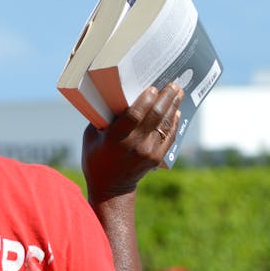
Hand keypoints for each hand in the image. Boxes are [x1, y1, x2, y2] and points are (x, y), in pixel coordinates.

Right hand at [81, 83, 183, 201]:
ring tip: (178, 92)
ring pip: (164, 124)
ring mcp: (148, 152)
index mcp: (115, 138)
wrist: (110, 187)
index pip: (135, 115)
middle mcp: (134, 145)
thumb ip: (103, 117)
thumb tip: (114, 95)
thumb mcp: (91, 135)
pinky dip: (174, 122)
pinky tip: (176, 111)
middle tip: (173, 84)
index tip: (152, 87)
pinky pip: (169, 136)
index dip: (145, 100)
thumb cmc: (96, 156)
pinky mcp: (156, 158)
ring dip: (173, 106)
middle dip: (165, 97)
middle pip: (155, 116)